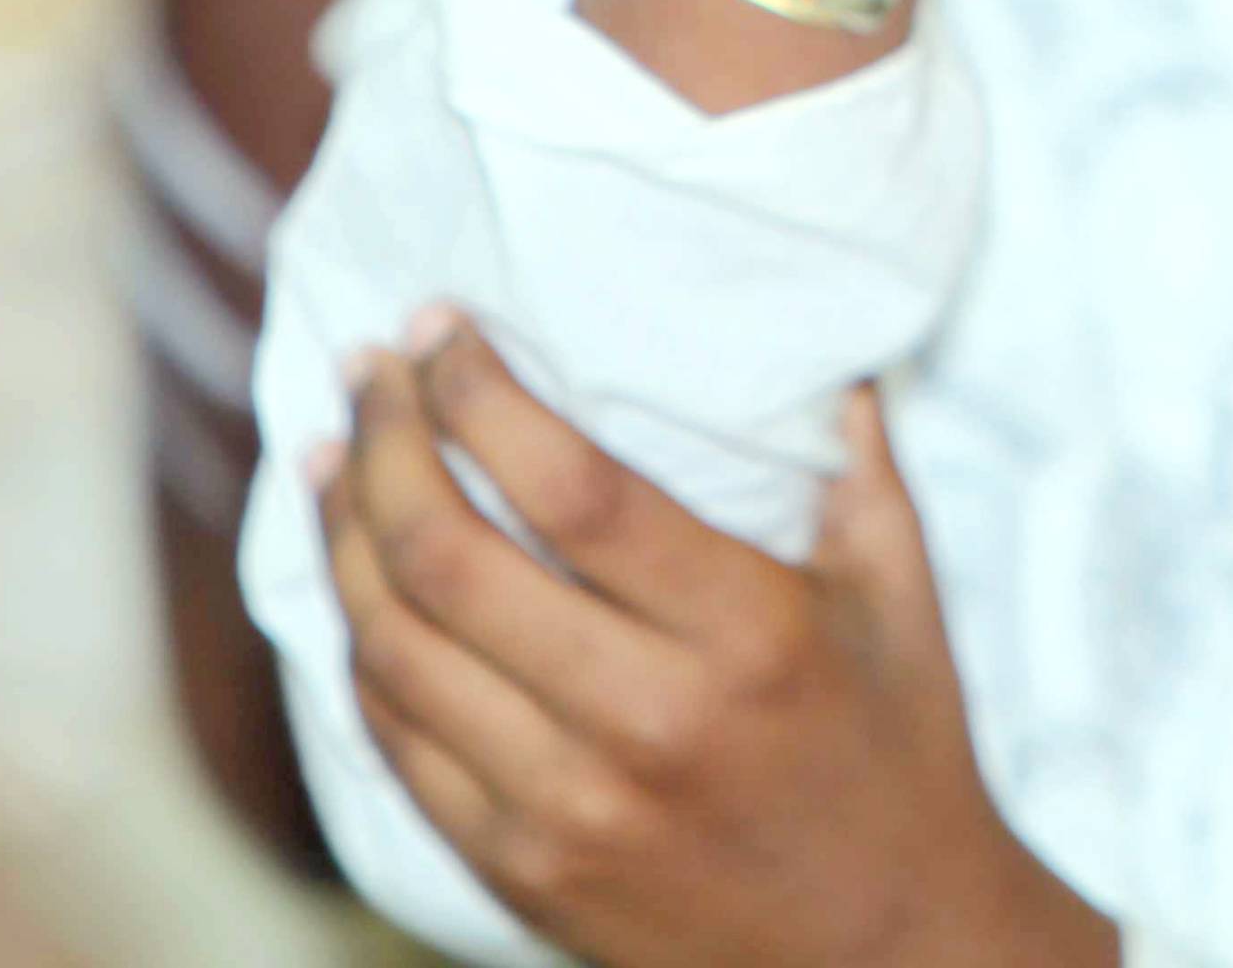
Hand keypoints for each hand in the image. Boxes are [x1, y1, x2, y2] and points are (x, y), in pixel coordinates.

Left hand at [322, 317, 1110, 967]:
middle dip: (387, 442)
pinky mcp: (522, 872)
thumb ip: (853, 455)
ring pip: (395, 650)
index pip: (570, 488)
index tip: (441, 326)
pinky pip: (399, 745)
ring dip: (343, 539)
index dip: (482, 395)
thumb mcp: (899, 590)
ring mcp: (568, 810)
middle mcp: (645, 724)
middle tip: (371, 371)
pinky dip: (361, 652)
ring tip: (333, 458)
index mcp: (743, 634)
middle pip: (448, 560)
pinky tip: (354, 585)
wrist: (890, 953)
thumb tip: (819, 328)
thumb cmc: (899, 750)